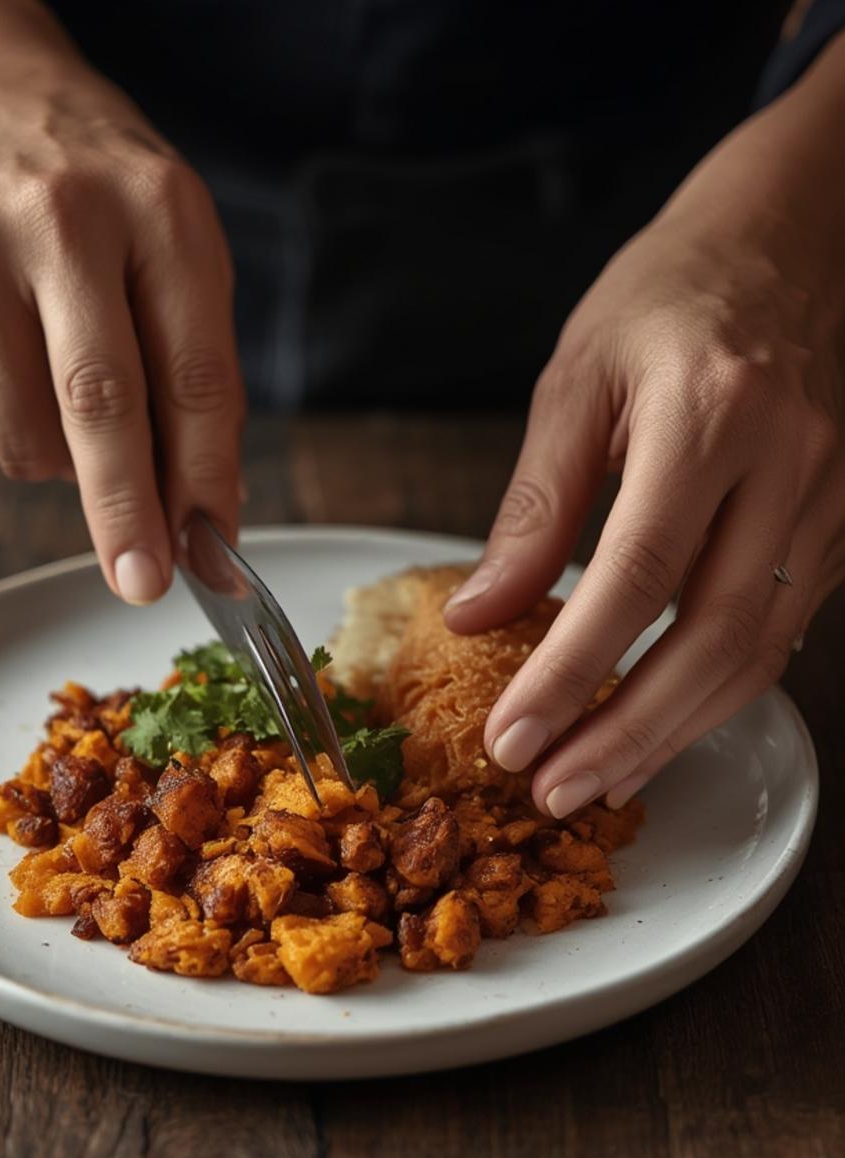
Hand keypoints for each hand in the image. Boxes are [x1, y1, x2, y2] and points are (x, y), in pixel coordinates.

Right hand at [0, 47, 243, 603]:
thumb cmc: (94, 190)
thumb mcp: (176, 247)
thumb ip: (196, 375)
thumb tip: (203, 511)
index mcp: (150, 207)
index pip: (191, 370)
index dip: (203, 476)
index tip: (210, 554)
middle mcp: (49, 221)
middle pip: (95, 402)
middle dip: (124, 511)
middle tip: (142, 583)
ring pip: (19, 436)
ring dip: (56, 454)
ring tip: (55, 377)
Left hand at [444, 41, 844, 816]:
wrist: (792, 237)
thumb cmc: (671, 295)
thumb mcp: (578, 379)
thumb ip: (533, 507)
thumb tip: (479, 615)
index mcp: (712, 414)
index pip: (637, 578)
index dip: (572, 674)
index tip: (512, 738)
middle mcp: (790, 464)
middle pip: (712, 640)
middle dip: (626, 733)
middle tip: (549, 789)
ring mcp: (831, 498)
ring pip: (759, 654)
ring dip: (673, 733)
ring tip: (593, 780)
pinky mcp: (842, 524)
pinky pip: (781, 631)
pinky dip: (716, 693)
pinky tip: (658, 725)